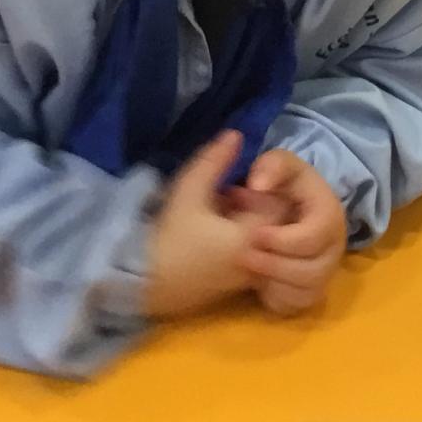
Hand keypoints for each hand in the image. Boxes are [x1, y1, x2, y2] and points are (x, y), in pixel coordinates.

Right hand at [144, 131, 258, 318]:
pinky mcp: (231, 286)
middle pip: (273, 222)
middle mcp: (258, 259)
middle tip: (224, 196)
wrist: (140, 285)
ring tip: (215, 213)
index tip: (235, 186)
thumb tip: (235, 135)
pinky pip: (249, 256)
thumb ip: (214, 161)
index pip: (280, 204)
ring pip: (261, 239)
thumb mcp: (189, 192)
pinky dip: (236, 239)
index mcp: (254, 237)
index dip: (262, 188)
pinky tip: (211, 234)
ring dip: (244, 221)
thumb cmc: (168, 238)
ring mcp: (246, 277)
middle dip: (253, 203)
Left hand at [233, 149, 347, 316]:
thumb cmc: (279, 183)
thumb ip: (271, 165)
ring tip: (250, 268)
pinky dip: (276, 298)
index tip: (254, 234)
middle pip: (314, 270)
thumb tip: (258, 184)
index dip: (284, 240)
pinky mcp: (312, 290)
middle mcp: (335, 245)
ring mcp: (326, 270)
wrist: (283, 206)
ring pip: (307, 292)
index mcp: (330, 213)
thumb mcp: (277, 164)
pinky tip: (259, 284)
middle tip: (244, 256)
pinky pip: (298, 306)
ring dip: (275, 283)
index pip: (316, 235)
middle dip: (275, 265)